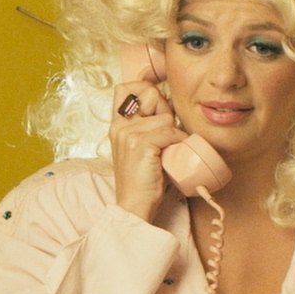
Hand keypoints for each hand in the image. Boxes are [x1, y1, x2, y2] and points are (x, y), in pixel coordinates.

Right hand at [108, 45, 185, 221]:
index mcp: (116, 124)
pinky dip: (178, 143)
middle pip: (151, 94)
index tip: (157, 102)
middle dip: (165, 110)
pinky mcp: (140, 144)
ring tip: (169, 152)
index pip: (126, 87)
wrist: (135, 206)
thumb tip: (170, 107)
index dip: (144, 87)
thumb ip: (148, 127)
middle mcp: (119, 125)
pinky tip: (173, 157)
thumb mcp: (141, 148)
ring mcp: (127, 133)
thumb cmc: (144, 179)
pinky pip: (170, 132)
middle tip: (166, 135)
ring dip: (175, 133)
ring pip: (165, 117)